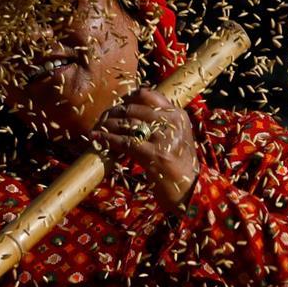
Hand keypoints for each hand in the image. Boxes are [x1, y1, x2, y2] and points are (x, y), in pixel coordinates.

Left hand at [91, 86, 200, 214]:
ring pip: (127, 124)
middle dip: (113, 113)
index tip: (117, 105)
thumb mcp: (177, 137)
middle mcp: (172, 123)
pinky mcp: (154, 155)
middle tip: (102, 119)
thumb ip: (161, 123)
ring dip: (107, 125)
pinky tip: (96, 138)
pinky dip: (107, 139)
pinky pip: (124, 142)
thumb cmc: (180, 165)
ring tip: (97, 128)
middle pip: (133, 109)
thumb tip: (131, 110)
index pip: (148, 95)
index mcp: (178, 115)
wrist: (190, 191)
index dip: (128, 98)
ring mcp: (164, 139)